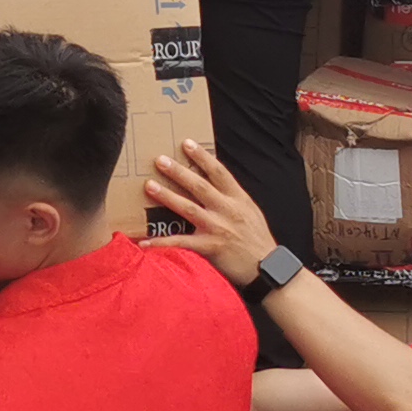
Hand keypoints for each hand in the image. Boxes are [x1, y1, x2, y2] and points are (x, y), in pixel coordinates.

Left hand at [144, 139, 273, 288]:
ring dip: (167, 196)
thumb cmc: (256, 238)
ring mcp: (218, 228)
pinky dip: (162, 242)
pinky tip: (145, 241)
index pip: (219, 172)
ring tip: (149, 186)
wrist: (267, 267)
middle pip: (200, 186)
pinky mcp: (210, 247)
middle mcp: (227, 210)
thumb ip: (231, 196)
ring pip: (188, 208)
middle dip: (178, 172)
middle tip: (159, 160)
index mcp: (238, 198)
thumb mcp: (249, 210)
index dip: (202, 157)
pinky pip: (182, 242)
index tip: (186, 143)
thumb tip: (213, 180)